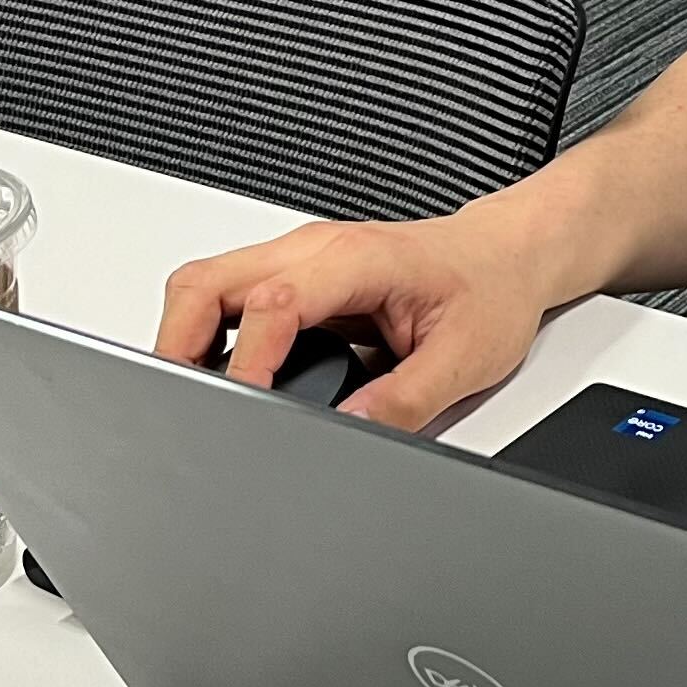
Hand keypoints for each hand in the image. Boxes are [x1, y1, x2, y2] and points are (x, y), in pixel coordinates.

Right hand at [155, 210, 559, 431]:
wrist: (507, 256)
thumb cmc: (490, 290)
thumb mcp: (463, 359)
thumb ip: (402, 401)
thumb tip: (347, 436)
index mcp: (355, 260)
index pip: (273, 303)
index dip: (246, 362)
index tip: (242, 408)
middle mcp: (316, 249)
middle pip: (207, 282)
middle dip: (180, 344)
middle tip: (184, 403)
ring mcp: (300, 258)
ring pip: (206, 284)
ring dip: (187, 338)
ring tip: (197, 396)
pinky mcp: (296, 277)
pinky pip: (228, 296)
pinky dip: (209, 335)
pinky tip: (221, 375)